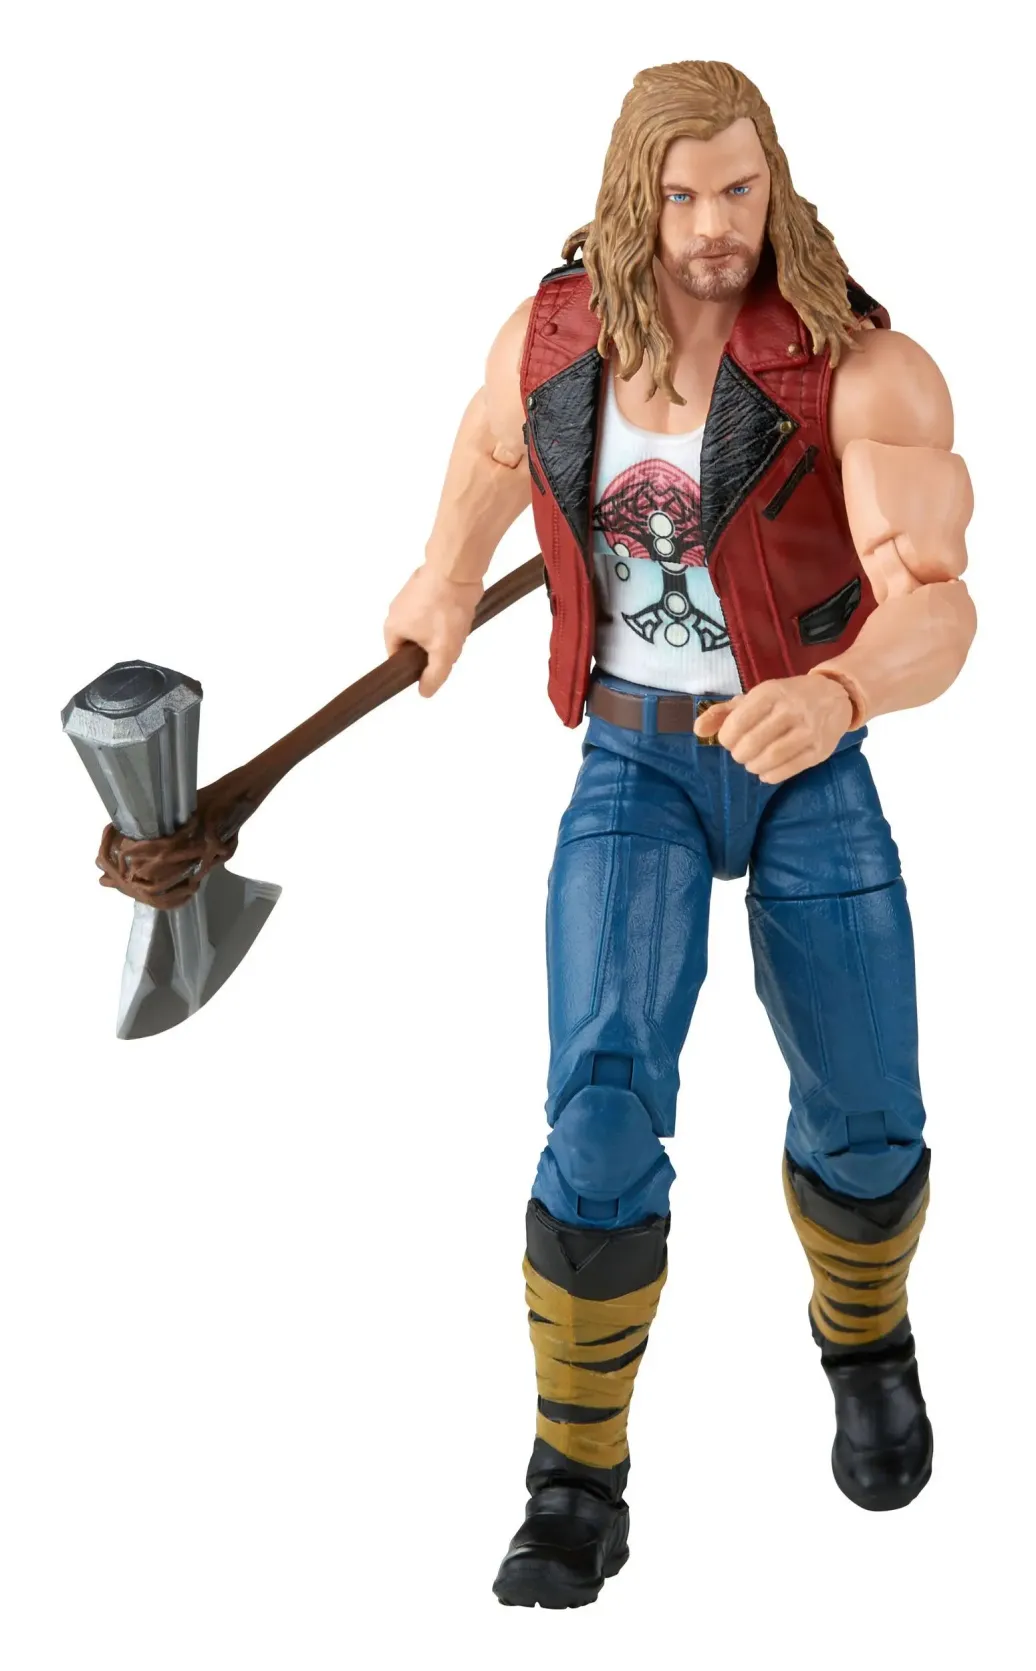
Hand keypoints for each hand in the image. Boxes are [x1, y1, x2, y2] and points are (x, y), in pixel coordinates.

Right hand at [383, 567, 483, 696]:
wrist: (457, 567)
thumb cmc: (445, 607)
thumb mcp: (442, 651)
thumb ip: (434, 675)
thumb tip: (424, 692)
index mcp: (391, 628)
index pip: (397, 658)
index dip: (416, 666)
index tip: (433, 664)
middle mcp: (395, 611)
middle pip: (414, 642)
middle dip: (433, 647)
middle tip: (449, 643)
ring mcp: (410, 596)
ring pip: (426, 625)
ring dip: (442, 630)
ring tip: (456, 624)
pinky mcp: (425, 586)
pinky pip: (434, 608)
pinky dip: (446, 613)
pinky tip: (459, 611)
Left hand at [692, 674, 853, 782]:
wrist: (835, 696)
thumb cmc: (787, 697)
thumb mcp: (755, 697)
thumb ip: (723, 712)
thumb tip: (697, 730)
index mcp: (771, 693)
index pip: (737, 722)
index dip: (726, 738)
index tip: (729, 739)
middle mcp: (791, 710)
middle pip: (751, 744)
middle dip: (739, 753)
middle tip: (741, 752)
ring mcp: (807, 731)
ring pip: (769, 759)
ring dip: (753, 766)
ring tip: (752, 762)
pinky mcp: (818, 750)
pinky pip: (787, 770)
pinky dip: (770, 775)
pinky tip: (765, 771)